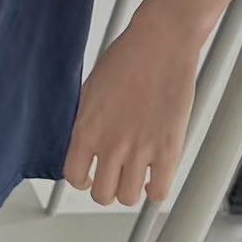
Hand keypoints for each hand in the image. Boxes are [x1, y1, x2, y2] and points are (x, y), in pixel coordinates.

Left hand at [62, 2, 200, 207]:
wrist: (160, 43)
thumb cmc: (127, 57)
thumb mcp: (90, 90)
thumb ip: (85, 121)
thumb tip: (83, 143)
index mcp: (86, 130)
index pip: (74, 177)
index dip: (83, 179)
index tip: (91, 175)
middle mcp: (110, 144)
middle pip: (101, 194)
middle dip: (107, 187)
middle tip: (116, 175)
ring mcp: (140, 149)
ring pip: (128, 198)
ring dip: (131, 189)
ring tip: (136, 174)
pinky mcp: (168, 149)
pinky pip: (159, 191)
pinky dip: (155, 189)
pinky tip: (155, 175)